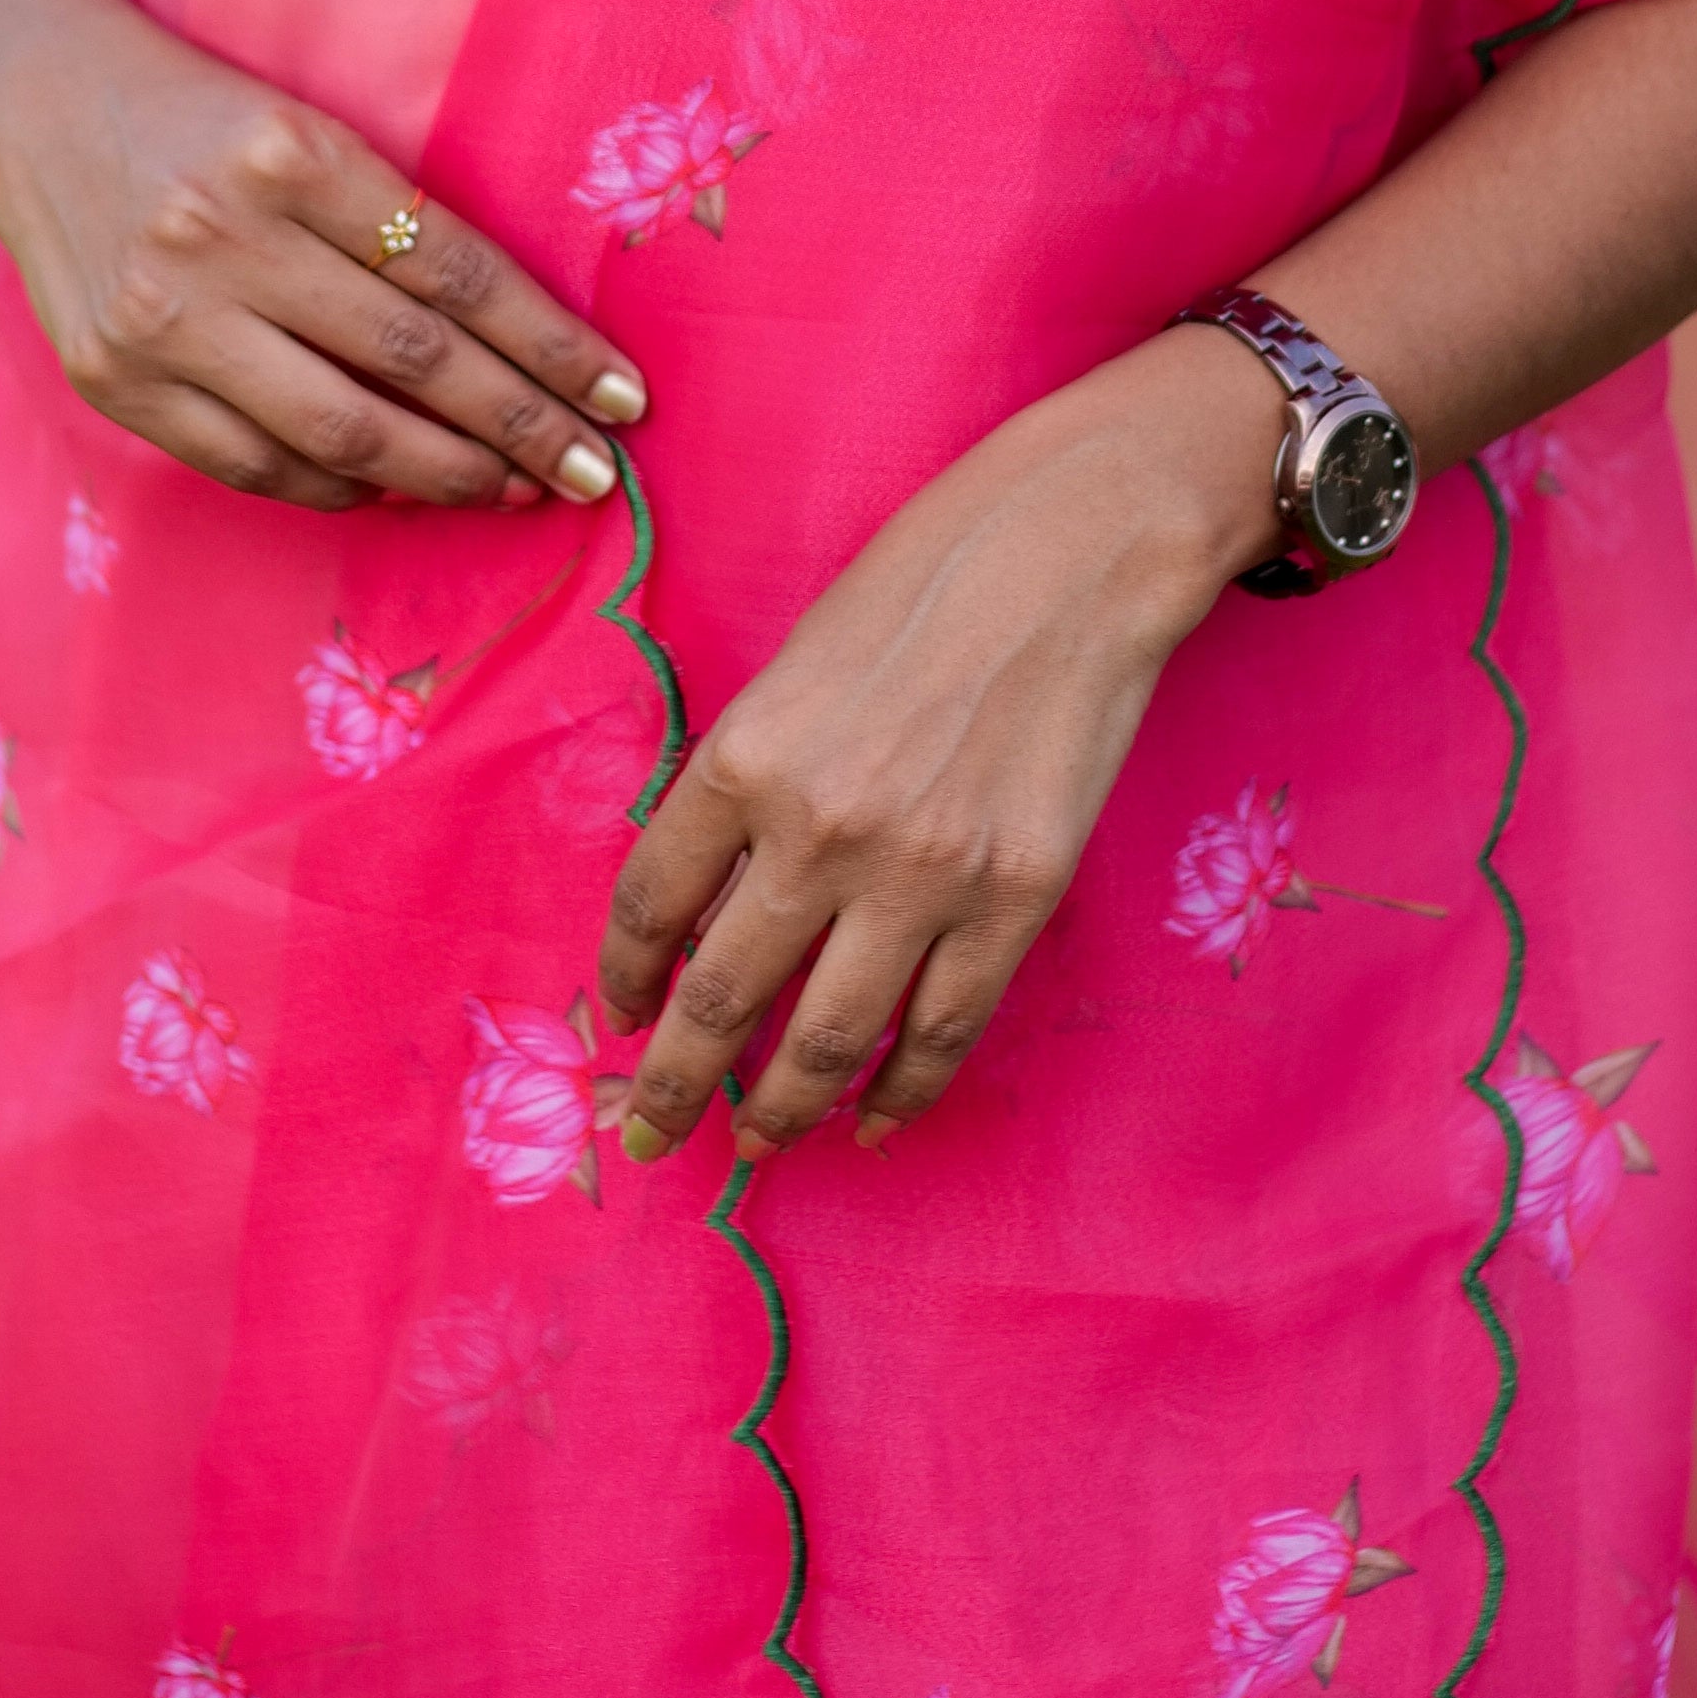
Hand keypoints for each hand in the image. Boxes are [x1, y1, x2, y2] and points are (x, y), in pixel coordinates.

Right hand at [0, 6, 647, 518]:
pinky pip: (255, 466)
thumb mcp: (309, 128)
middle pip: (411, 361)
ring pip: (339, 433)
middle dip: (521, 427)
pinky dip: (339, 485)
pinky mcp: (114, 379)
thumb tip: (520, 351)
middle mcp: (223, 237)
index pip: (458, 272)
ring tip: (515, 488)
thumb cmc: (212, 113)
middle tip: (594, 471)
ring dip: (446, 475)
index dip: (552, 346)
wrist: (41, 102)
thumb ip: (398, 219)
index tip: (625, 397)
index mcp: (293, 154)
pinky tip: (396, 485)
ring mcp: (160, 318)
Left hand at [597, 329, 1278, 1163]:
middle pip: (723, 1000)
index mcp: (744, 756)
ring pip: (827, 1041)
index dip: (626, 982)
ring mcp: (923, 874)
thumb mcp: (794, 668)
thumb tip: (709, 907)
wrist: (1075, 554)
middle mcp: (820, 829)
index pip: (651, 906)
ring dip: (780, 1111)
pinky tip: (870, 1119)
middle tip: (651, 1138)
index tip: (621, 1022)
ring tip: (756, 1143)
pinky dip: (899, 1093)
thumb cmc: (923, 585)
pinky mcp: (1015, 900)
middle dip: (674, 1087)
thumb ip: (748, 785)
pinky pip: (940, 1032)